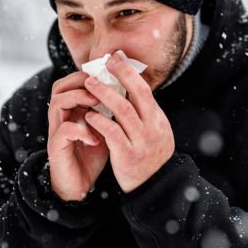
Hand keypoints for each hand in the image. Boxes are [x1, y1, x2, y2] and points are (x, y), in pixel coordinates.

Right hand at [47, 71, 108, 201]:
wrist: (79, 186)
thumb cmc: (93, 155)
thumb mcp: (105, 129)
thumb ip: (111, 112)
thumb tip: (131, 92)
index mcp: (73, 110)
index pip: (73, 82)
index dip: (89, 75)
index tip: (109, 75)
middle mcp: (61, 117)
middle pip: (60, 87)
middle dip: (81, 82)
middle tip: (100, 85)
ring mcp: (57, 131)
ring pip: (58, 103)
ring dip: (78, 99)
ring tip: (96, 104)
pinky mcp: (56, 147)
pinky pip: (64, 130)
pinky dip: (81, 130)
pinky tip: (96, 138)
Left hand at [83, 51, 175, 192]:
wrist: (154, 189)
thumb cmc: (148, 157)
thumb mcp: (154, 132)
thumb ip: (143, 113)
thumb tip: (128, 88)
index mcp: (158, 120)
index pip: (145, 90)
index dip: (129, 72)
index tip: (116, 58)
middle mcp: (153, 128)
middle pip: (138, 94)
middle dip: (120, 75)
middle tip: (103, 63)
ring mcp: (142, 142)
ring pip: (123, 111)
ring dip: (105, 95)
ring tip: (89, 84)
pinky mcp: (128, 156)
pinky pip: (113, 134)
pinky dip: (100, 121)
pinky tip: (89, 115)